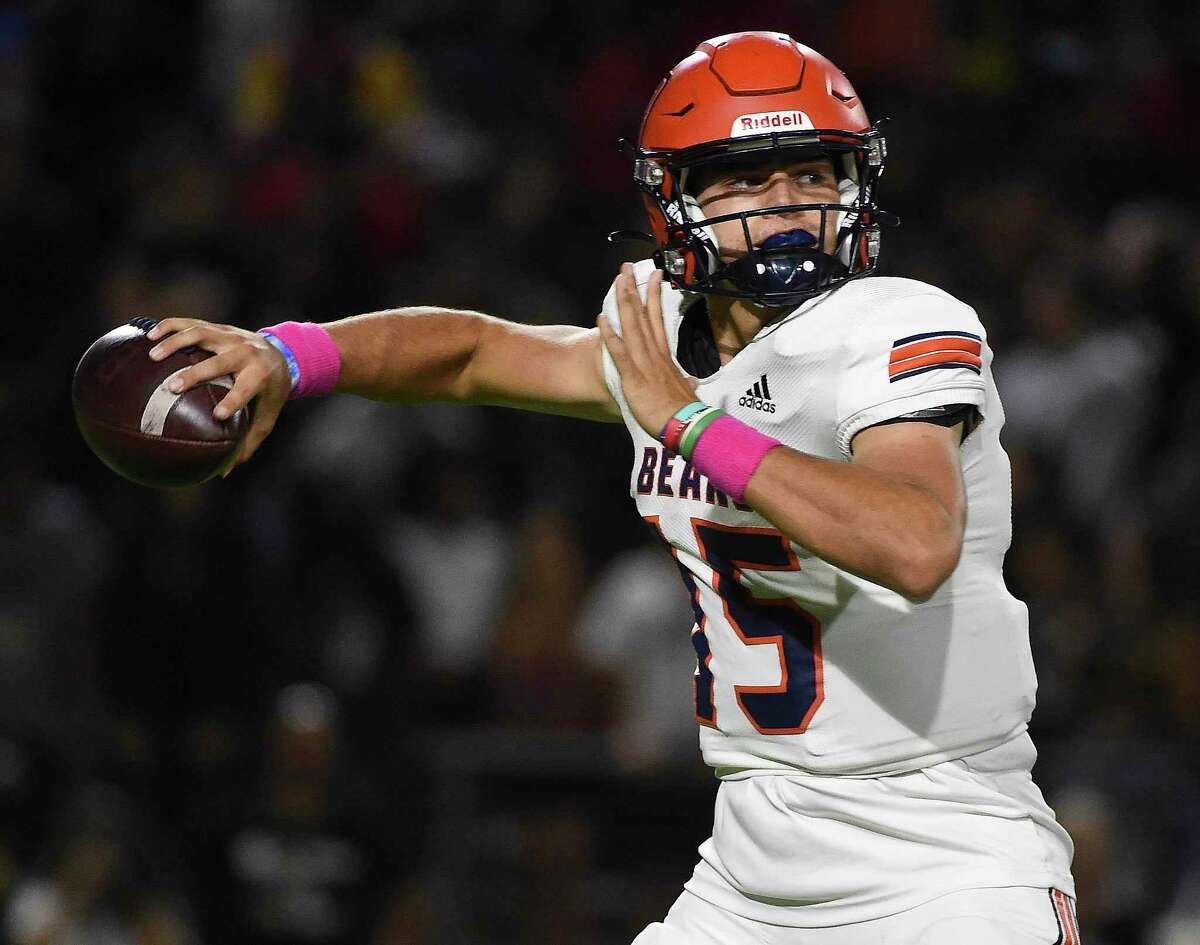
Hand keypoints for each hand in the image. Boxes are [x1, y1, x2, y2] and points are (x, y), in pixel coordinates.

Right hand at [146, 318, 291, 467]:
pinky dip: (170, 327)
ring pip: (201, 334)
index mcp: (260, 376)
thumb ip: (247, 443)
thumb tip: (223, 473)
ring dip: (176, 343)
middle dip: (196, 374)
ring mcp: (231, 336)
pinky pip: (191, 323)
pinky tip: (149, 336)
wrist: (283, 353)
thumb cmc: (270, 392)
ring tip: (153, 355)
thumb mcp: (266, 417)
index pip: (246, 389)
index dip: (233, 401)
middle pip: (219, 362)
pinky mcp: (218, 327)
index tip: (217, 415)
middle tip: (172, 388)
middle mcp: (246, 353)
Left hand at [596, 264, 697, 437]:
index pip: (658, 320)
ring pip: (633, 327)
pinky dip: (610, 335)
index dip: (654, 297)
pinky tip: (601, 319)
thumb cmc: (686, 413)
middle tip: (627, 268)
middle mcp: (655, 354)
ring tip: (617, 281)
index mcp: (665, 357)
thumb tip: (691, 383)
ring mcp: (645, 364)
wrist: (688, 427)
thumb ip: (685, 384)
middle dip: (634, 290)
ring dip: (624, 303)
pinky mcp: (634, 378)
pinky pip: (620, 352)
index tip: (653, 277)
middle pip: (643, 316)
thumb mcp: (687, 393)